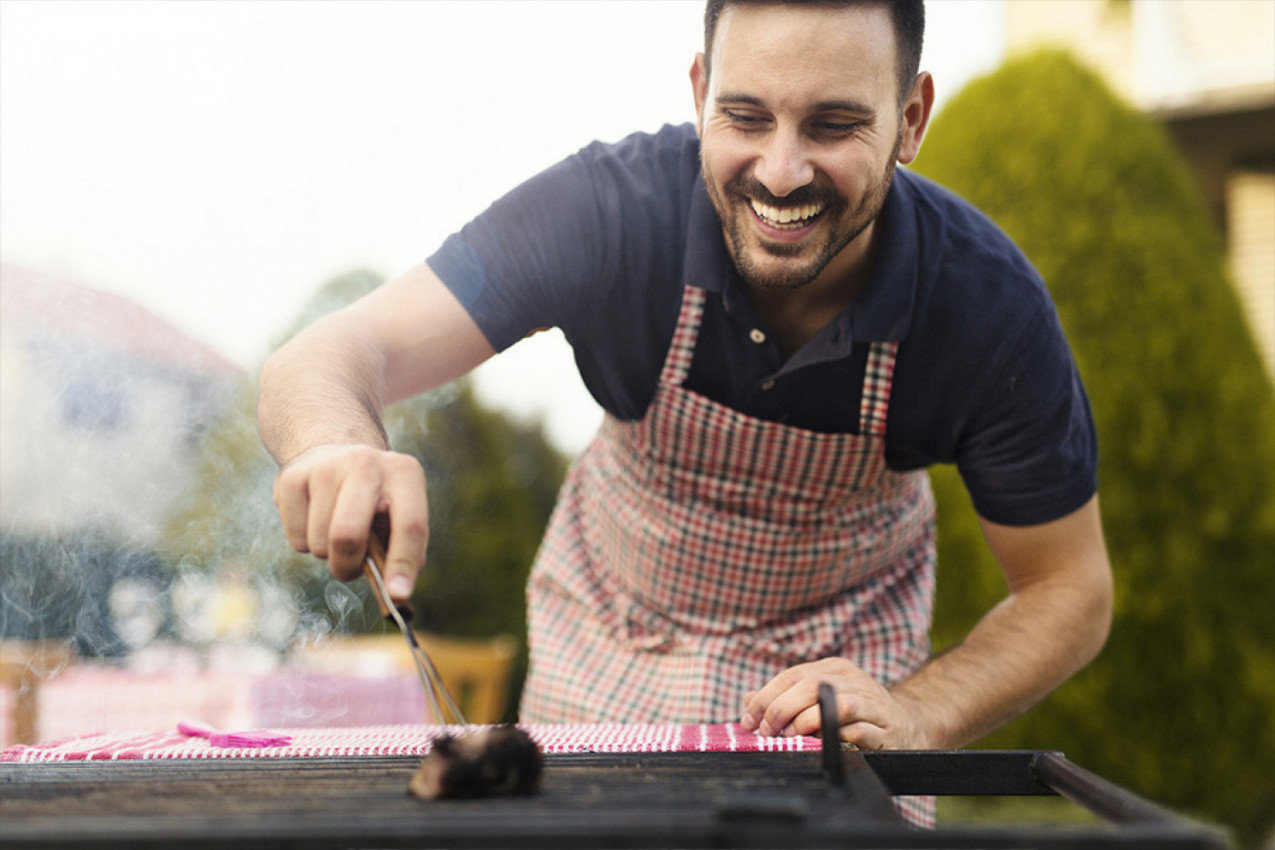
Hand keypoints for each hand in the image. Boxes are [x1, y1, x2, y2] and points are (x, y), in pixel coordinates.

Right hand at [272, 443, 427, 602]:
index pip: (409, 525)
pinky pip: (296, 538)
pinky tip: (315, 517)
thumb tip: (396, 592)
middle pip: (348, 535)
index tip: (396, 595)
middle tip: (350, 569)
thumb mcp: (400, 513)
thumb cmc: (375, 497)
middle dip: (347, 566)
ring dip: (328, 554)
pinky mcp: (291, 478)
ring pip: (320, 543)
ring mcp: (325, 467)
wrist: (333, 450)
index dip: (403, 565)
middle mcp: (365, 463)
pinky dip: (306, 542)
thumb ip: (403, 550)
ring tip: (336, 529)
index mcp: (404, 473)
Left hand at [740, 657, 927, 749]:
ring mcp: (873, 704)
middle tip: (767, 732)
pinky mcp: (887, 732)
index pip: (791, 676)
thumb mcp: (822, 697)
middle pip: (809, 686)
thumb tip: (747, 702)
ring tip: (791, 737)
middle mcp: (854, 681)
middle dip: (780, 710)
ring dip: (807, 722)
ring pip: (837, 704)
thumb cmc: (858, 713)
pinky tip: (821, 746)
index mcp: (834, 669)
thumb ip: (786, 698)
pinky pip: (858, 732)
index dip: (765, 698)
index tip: (748, 721)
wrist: (911, 726)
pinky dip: (836, 738)